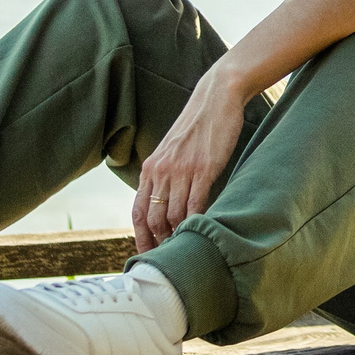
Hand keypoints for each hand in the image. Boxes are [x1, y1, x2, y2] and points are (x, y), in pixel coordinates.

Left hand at [134, 68, 251, 249]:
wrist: (216, 96)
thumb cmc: (198, 126)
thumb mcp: (172, 150)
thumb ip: (166, 175)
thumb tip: (167, 205)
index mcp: (151, 167)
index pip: (138, 211)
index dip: (141, 237)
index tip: (148, 255)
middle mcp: (161, 171)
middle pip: (153, 219)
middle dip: (160, 242)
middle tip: (171, 258)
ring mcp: (181, 170)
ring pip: (173, 215)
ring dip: (179, 236)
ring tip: (187, 248)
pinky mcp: (203, 168)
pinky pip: (195, 204)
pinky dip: (196, 221)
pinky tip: (201, 230)